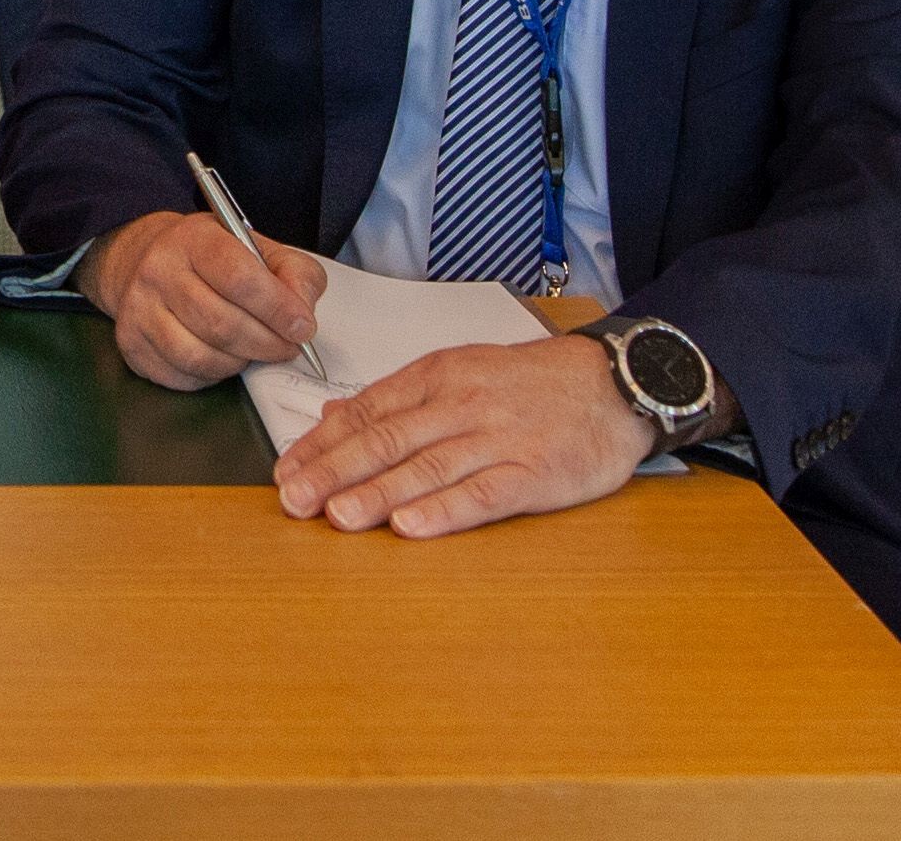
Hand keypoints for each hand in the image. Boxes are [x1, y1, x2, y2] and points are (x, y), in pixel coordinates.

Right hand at [92, 209, 324, 389]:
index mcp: (194, 238)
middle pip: (222, 323)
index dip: (277, 307)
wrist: (146, 262)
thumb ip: (293, 273)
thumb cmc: (212, 259)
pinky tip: (222, 356)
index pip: (239, 277)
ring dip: (240, 361)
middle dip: (267, 343)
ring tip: (253, 350)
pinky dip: (213, 374)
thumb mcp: (257, 248)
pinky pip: (183, 375)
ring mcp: (139, 309)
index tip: (302, 327)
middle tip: (288, 347)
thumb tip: (302, 315)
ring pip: (201, 356)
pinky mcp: (132, 344)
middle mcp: (159, 270)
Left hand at [274, 333, 655, 536]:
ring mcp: (498, 440)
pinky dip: (444, 512)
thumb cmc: (532, 383)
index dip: (323, 444)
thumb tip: (332, 417)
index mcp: (439, 377)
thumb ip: (396, 399)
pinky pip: (482, 495)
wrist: (613, 384)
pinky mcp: (533, 475)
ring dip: (377, 494)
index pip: (368, 411)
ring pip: (426, 468)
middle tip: (294, 499)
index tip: (286, 469)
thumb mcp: (460, 373)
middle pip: (388, 439)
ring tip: (337, 516)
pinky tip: (411, 527)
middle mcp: (462, 405)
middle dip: (334, 471)